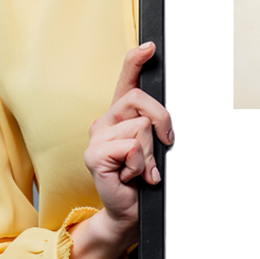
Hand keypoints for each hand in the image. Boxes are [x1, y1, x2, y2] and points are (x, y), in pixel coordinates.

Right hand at [69, 42, 173, 258]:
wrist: (129, 211)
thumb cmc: (143, 179)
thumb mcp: (154, 147)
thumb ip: (155, 127)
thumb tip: (166, 119)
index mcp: (120, 116)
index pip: (126, 81)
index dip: (136, 60)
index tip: (150, 46)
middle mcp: (105, 121)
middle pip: (141, 100)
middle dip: (162, 122)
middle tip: (163, 146)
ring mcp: (96, 137)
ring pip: (141, 127)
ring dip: (150, 153)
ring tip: (142, 169)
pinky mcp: (94, 155)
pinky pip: (131, 147)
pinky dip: (140, 165)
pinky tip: (131, 176)